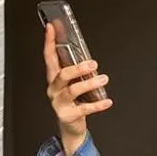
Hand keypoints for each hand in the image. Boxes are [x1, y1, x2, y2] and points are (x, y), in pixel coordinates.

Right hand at [43, 21, 112, 155]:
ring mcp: (59, 103)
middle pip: (61, 75)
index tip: (51, 28)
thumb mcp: (72, 83)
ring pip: (72, 90)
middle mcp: (54, 89)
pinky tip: (107, 102)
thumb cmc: (73, 101)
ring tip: (104, 79)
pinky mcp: (68, 115)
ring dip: (89, 84)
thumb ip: (76, 70)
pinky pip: (84, 108)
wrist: (71, 127)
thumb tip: (87, 55)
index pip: (49, 57)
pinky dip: (97, 105)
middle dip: (77, 68)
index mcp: (54, 78)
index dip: (49, 42)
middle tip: (93, 64)